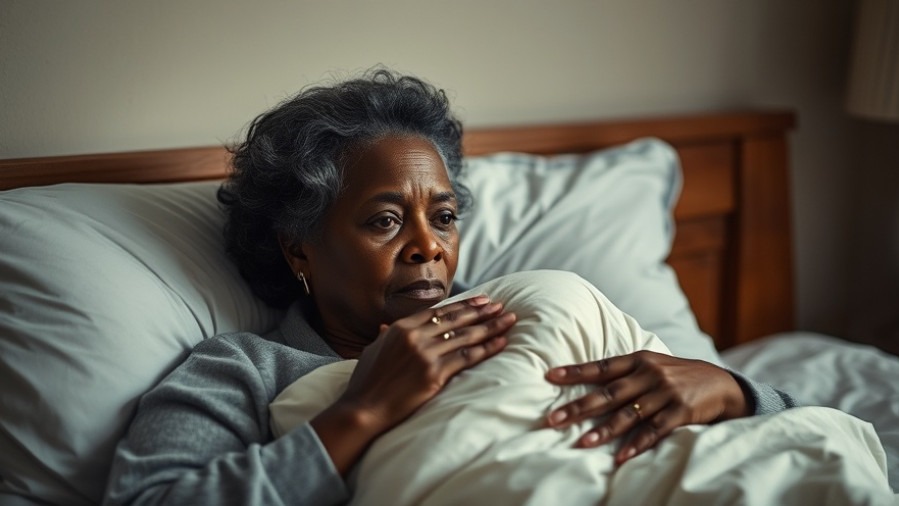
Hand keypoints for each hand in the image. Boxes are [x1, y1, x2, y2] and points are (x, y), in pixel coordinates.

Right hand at [343, 295, 515, 428]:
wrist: (364, 409)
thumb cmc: (366, 383)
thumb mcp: (373, 351)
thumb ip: (385, 336)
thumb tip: (386, 327)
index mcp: (400, 327)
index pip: (439, 312)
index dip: (463, 305)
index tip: (481, 300)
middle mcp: (415, 336)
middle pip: (456, 319)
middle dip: (482, 311)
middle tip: (501, 305)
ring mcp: (426, 354)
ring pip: (466, 336)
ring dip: (491, 326)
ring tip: (508, 319)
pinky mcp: (434, 374)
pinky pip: (467, 357)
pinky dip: (487, 348)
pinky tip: (501, 342)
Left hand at [544, 351, 748, 464]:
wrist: (722, 384)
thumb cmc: (678, 375)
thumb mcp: (653, 364)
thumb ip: (625, 372)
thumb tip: (588, 378)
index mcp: (639, 360)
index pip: (602, 366)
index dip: (576, 371)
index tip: (550, 376)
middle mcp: (649, 374)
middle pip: (609, 393)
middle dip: (580, 407)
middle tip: (554, 419)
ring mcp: (665, 393)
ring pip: (629, 414)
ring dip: (604, 430)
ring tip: (583, 442)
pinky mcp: (681, 411)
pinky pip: (655, 430)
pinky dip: (637, 444)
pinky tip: (621, 456)